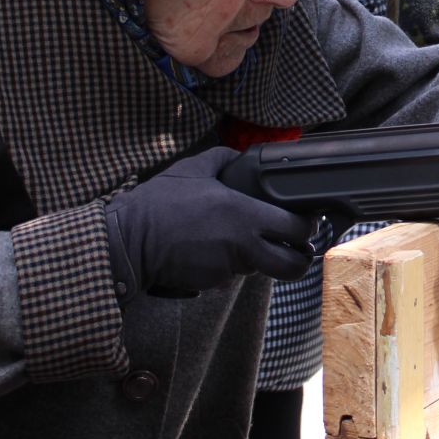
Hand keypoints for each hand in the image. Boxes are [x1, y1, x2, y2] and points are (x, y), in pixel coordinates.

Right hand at [104, 145, 317, 298]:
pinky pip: (232, 275)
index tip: (307, 221)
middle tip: (296, 248)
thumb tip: (237, 155)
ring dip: (261, 259)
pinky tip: (213, 249)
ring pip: (261, 269)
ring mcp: (229, 268)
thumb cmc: (160, 202)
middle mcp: (244, 245)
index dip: (308, 227)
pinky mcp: (213, 283)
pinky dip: (230, 265)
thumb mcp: (193, 168)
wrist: (130, 240)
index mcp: (245, 214)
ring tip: (244, 241)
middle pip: (293, 266)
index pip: (297, 229)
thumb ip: (223, 158)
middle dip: (301, 259)